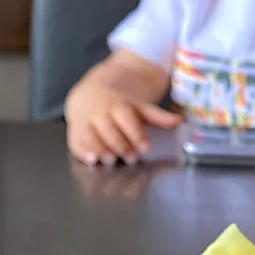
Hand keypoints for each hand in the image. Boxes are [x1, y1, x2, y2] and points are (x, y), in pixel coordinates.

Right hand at [65, 79, 180, 165]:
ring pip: (90, 134)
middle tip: (131, 158)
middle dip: (119, 144)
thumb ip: (158, 117)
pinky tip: (91, 160)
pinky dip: (82, 151)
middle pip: (108, 128)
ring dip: (99, 148)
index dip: (136, 133)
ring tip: (109, 160)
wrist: (90, 95)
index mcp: (118, 106)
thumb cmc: (119, 106)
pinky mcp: (75, 132)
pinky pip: (75, 141)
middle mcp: (100, 113)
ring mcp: (85, 122)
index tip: (145, 147)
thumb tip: (179, 122)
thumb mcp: (139, 108)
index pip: (127, 118)